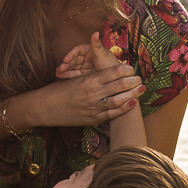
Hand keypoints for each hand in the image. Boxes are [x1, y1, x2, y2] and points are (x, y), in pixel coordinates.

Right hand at [26, 42, 143, 127]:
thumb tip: (109, 72)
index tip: (132, 67)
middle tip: (141, 78)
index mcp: (88, 80)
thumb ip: (92, 76)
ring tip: (141, 89)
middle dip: (132, 81)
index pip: (112, 72)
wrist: (45, 108)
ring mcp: (93, 107)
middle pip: (119, 85)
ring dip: (132, 94)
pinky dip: (123, 108)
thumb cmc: (59, 90)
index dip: (125, 69)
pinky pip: (111, 114)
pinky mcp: (92, 119)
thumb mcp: (75, 78)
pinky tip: (132, 103)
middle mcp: (92, 93)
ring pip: (118, 100)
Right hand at [56, 32, 122, 77]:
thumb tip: (95, 32)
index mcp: (91, 50)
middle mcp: (87, 57)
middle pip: (74, 59)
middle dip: (66, 63)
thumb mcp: (103, 55)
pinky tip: (60, 76)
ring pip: (73, 67)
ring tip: (57, 73)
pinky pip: (75, 74)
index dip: (71, 54)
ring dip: (64, 69)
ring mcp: (86, 66)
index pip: (78, 50)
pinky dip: (67, 75)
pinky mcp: (85, 75)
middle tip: (59, 68)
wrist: (117, 80)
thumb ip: (97, 44)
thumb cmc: (111, 65)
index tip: (65, 60)